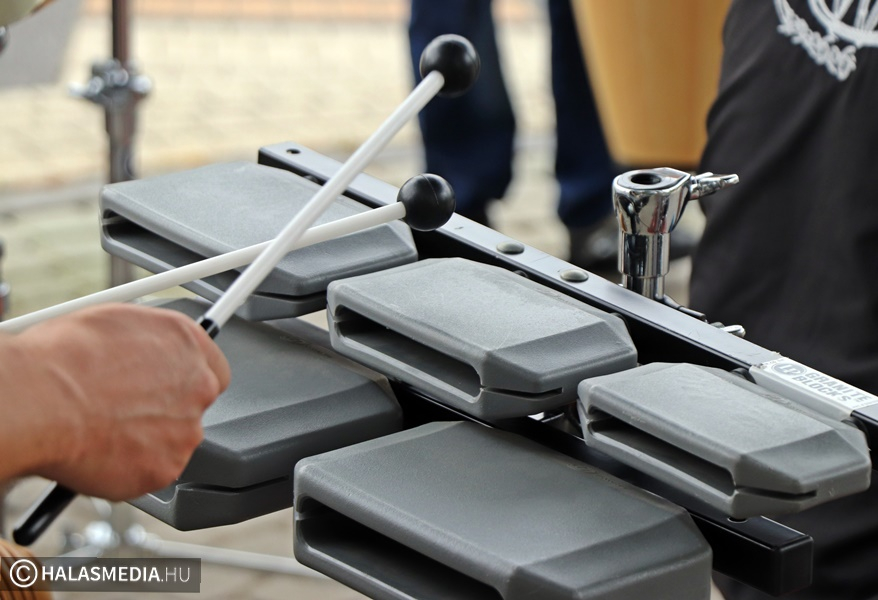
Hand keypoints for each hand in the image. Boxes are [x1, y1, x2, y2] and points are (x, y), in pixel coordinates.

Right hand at [0, 303, 230, 499]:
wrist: (40, 400)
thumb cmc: (63, 358)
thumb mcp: (113, 323)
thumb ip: (144, 342)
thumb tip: (140, 350)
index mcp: (187, 343)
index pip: (213, 366)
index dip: (186, 379)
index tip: (169, 386)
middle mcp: (198, 384)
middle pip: (194, 405)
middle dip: (165, 410)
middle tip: (126, 412)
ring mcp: (186, 429)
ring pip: (173, 439)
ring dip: (147, 439)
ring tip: (103, 429)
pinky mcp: (166, 467)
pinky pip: (153, 470)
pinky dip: (131, 467)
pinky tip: (102, 451)